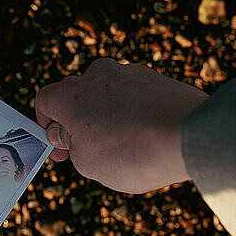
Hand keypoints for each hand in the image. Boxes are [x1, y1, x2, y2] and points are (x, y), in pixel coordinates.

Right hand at [35, 58, 208, 193]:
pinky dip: (134, 113)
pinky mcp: (157, 78)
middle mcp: (97, 75)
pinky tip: (146, 137)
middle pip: (76, 96)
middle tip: (89, 150)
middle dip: (78, 122)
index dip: (46, 126)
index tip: (59, 148)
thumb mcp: (86, 163)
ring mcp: (129, 73)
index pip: (44, 101)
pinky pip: (134, 96)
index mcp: (70, 94)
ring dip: (107, 117)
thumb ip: (69, 146)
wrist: (190, 135)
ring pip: (107, 95)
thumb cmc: (130, 152)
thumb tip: (66, 134)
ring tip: (124, 147)